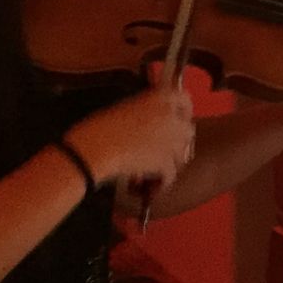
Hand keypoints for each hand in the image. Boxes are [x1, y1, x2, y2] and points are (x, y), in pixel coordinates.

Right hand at [65, 82, 195, 190]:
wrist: (94, 148)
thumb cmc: (100, 126)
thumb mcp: (125, 107)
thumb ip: (147, 110)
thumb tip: (150, 120)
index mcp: (160, 97)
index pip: (185, 99)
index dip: (183, 111)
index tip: (179, 119)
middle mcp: (171, 116)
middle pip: (188, 130)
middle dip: (179, 140)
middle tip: (164, 148)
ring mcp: (172, 140)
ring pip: (182, 154)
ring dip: (171, 161)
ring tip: (155, 168)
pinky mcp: (166, 162)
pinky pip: (171, 175)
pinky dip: (162, 182)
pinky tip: (152, 186)